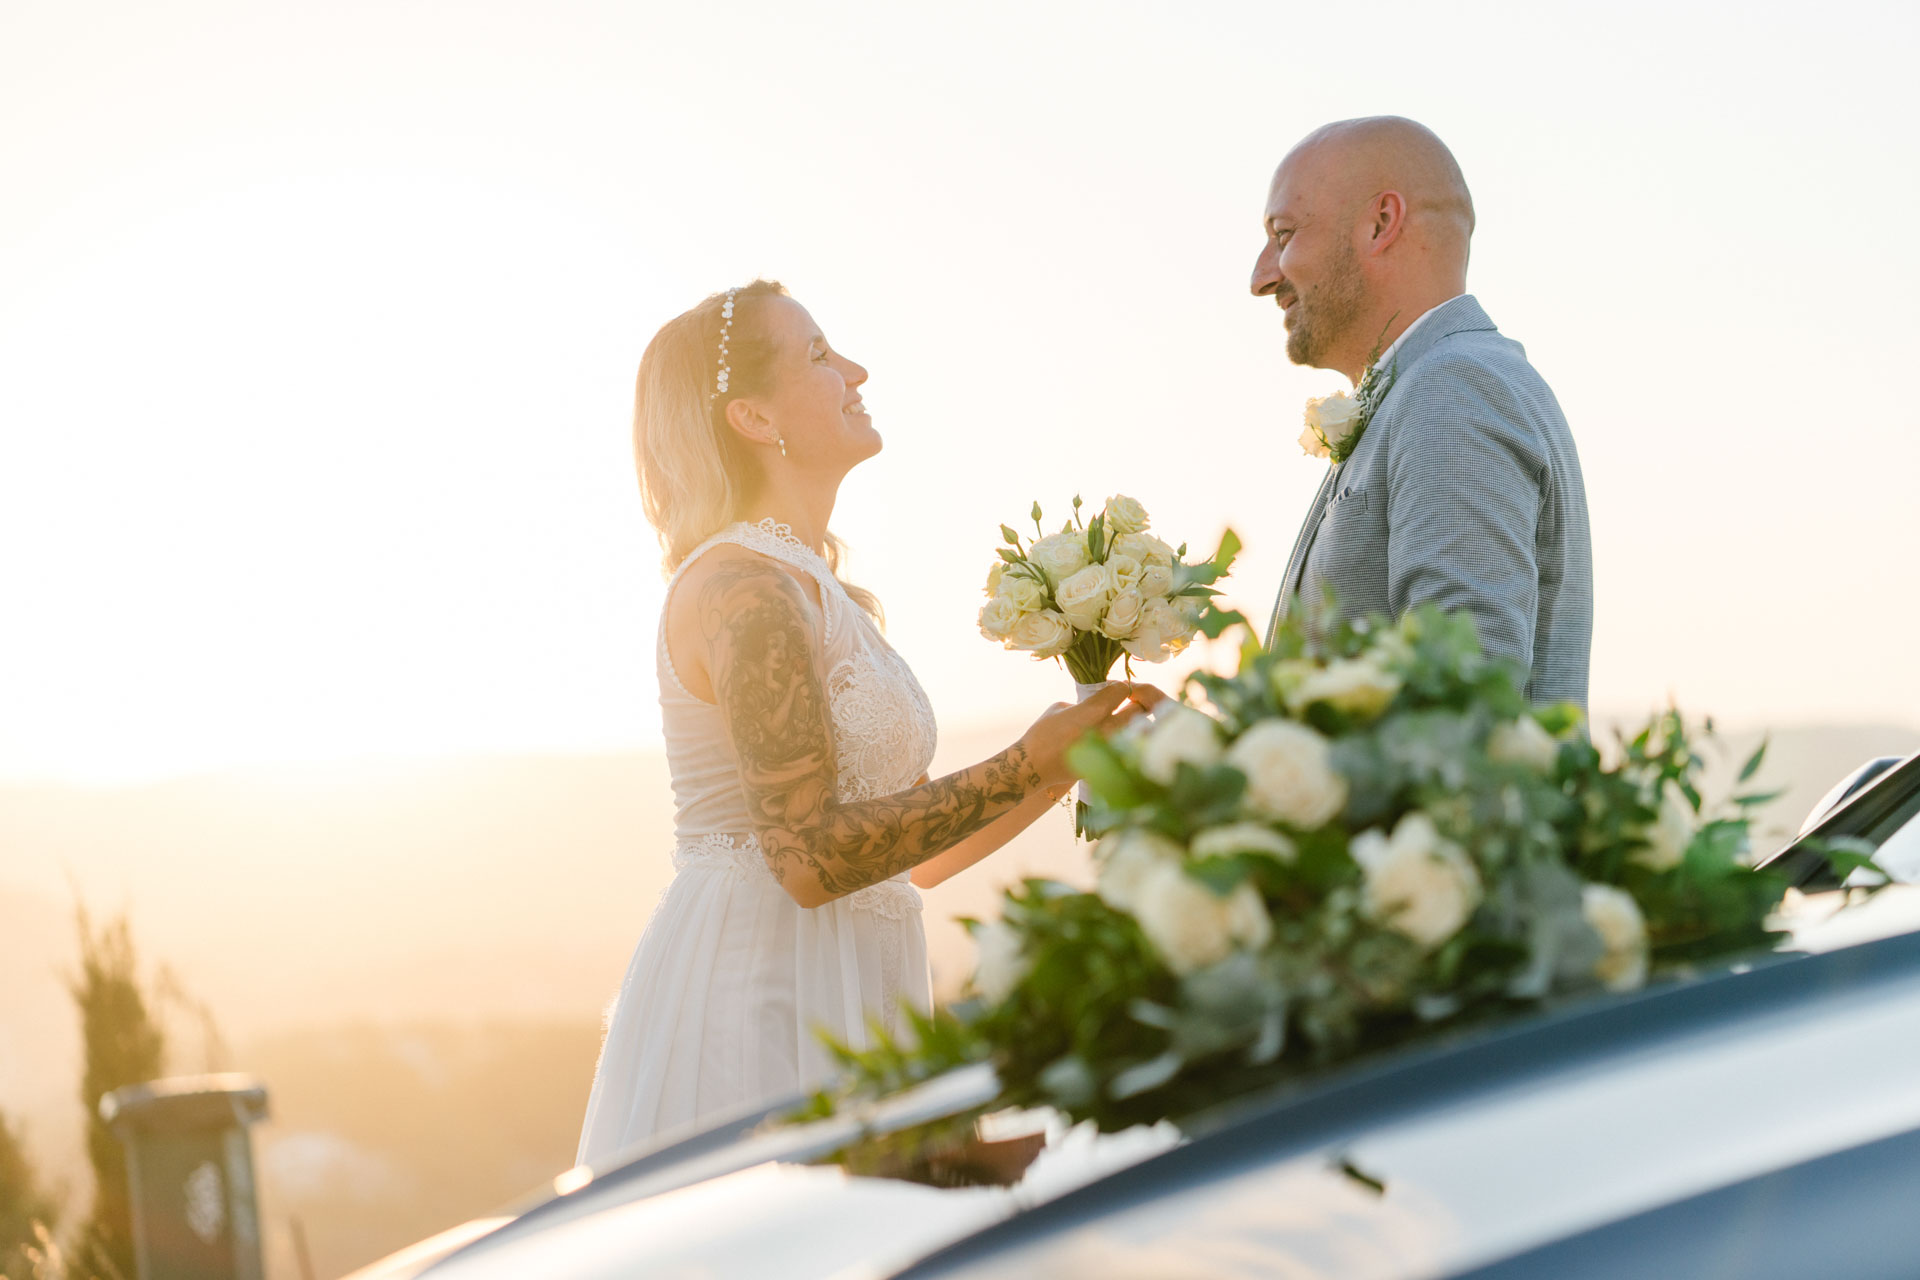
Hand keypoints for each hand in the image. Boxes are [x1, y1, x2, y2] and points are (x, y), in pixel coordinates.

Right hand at [1018, 681, 1163, 788]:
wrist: (1033, 767)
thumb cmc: (1042, 733)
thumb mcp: (1061, 707)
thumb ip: (1085, 703)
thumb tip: (1100, 705)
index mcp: (1093, 711)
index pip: (1123, 690)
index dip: (1120, 687)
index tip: (1115, 690)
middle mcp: (1107, 730)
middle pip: (1138, 711)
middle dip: (1136, 705)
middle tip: (1128, 705)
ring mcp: (1110, 750)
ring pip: (1137, 732)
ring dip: (1133, 725)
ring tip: (1122, 724)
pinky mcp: (1108, 765)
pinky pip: (1127, 748)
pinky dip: (1125, 742)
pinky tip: (1113, 741)